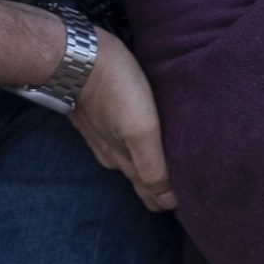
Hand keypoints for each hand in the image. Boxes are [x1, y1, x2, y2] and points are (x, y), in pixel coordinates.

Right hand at [0, 1, 172, 210]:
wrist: (75, 57)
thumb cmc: (115, 90)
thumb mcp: (141, 131)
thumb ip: (152, 167)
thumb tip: (167, 202)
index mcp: (124, 159)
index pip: (149, 191)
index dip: (166, 201)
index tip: (189, 206)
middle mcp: (111, 151)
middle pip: (138, 176)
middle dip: (158, 187)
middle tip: (179, 192)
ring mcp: (101, 132)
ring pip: (128, 157)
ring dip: (147, 166)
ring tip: (165, 168)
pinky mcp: (98, 113)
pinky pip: (119, 138)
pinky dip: (134, 145)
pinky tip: (139, 137)